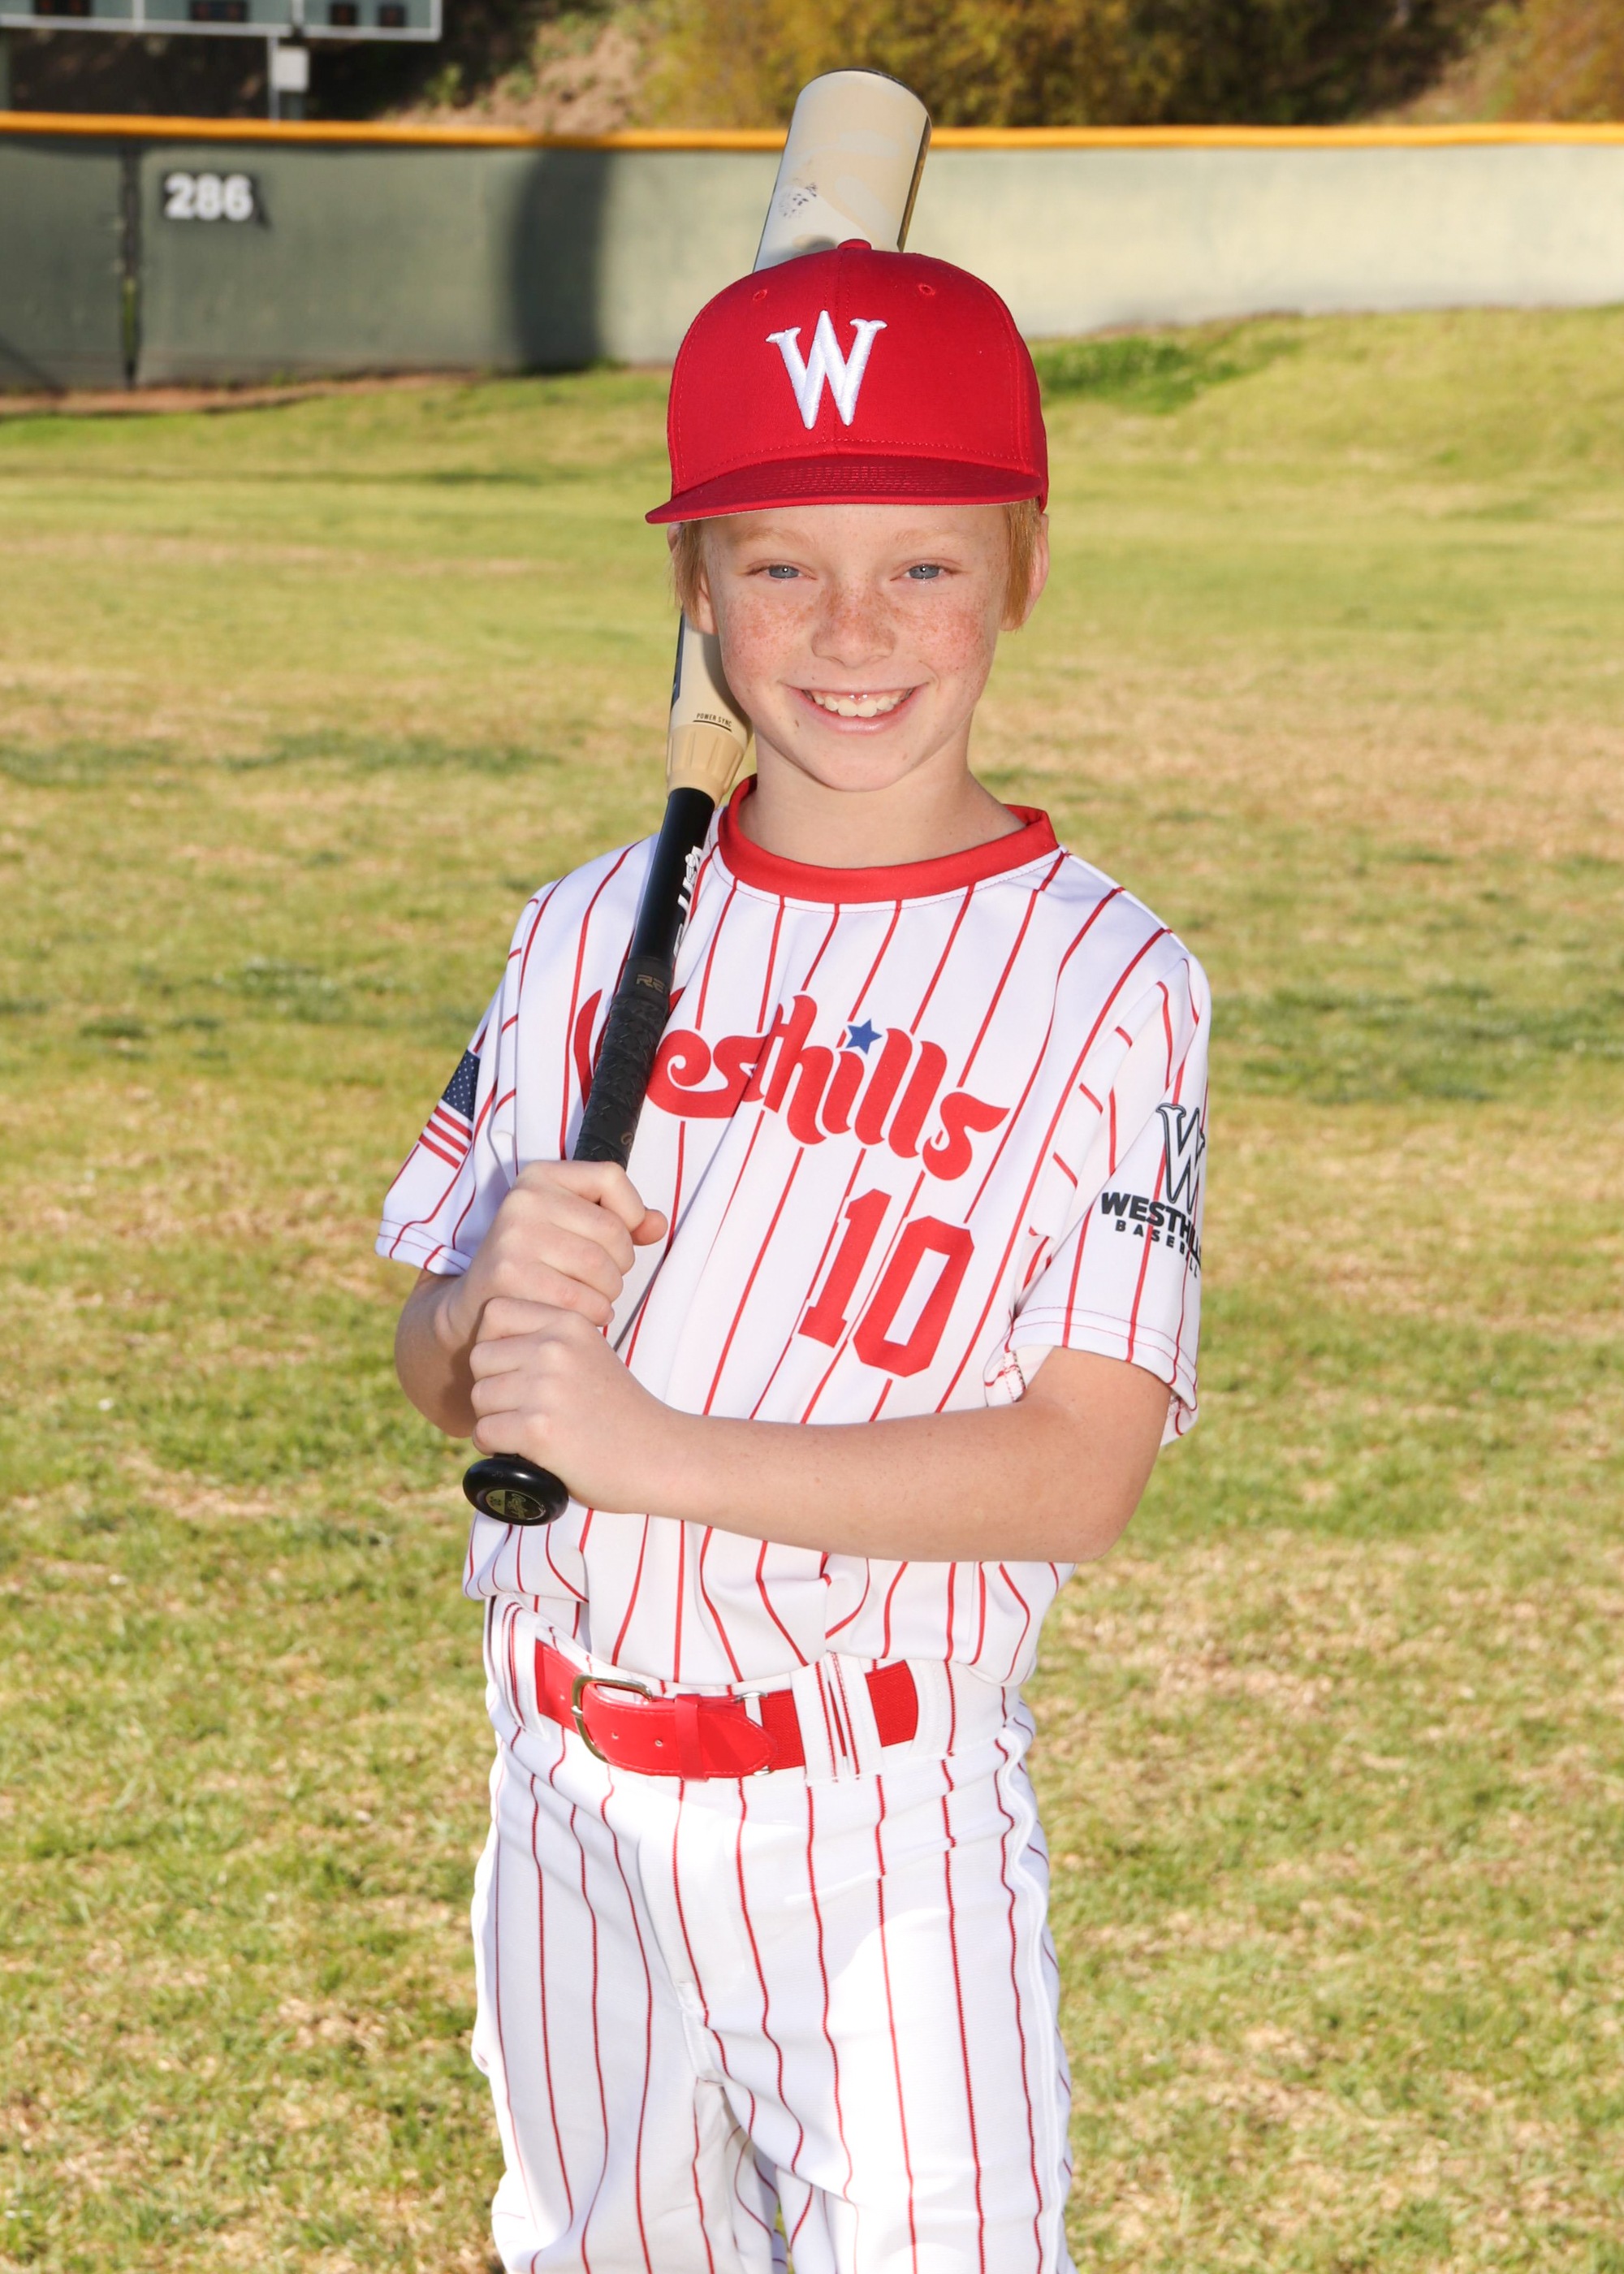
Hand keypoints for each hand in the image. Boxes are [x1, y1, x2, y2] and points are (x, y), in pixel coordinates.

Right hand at [442, 1161, 666, 1350]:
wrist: (477, 1306)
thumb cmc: (536, 1263)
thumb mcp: (573, 1228)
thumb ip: (624, 1223)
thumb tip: (658, 1224)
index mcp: (540, 1176)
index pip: (611, 1177)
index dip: (631, 1212)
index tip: (619, 1236)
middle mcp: (524, 1200)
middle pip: (612, 1230)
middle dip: (621, 1263)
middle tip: (605, 1278)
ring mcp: (514, 1237)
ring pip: (601, 1267)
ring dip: (610, 1292)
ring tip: (594, 1297)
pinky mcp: (510, 1276)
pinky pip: (581, 1299)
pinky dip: (594, 1313)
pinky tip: (583, 1314)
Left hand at [467, 1302, 684, 1512]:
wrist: (660, 1458)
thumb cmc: (621, 1413)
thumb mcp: (590, 1355)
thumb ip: (547, 1342)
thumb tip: (487, 1346)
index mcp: (568, 1323)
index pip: (495, 1312)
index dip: (494, 1343)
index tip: (513, 1370)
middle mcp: (555, 1348)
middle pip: (480, 1357)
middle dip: (491, 1385)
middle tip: (523, 1408)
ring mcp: (546, 1388)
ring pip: (479, 1397)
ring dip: (495, 1419)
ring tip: (531, 1431)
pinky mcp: (539, 1429)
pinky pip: (484, 1433)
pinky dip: (497, 1448)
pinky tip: (528, 1451)